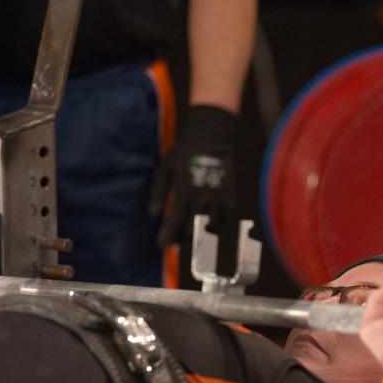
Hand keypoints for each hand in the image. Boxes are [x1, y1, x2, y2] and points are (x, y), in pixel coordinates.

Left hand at [149, 104, 238, 248]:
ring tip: (192, 235)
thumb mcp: (165, 167)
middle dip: (182, 238)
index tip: (162, 246)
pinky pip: (226, 219)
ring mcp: (218, 198)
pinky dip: (217, 225)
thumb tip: (153, 215)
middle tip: (175, 241)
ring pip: (210, 228)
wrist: (213, 136)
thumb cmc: (184, 151)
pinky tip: (209, 225)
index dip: (167, 236)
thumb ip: (158, 191)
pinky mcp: (230, 195)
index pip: (174, 221)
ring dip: (200, 235)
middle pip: (191, 229)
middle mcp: (201, 197)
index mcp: (183, 190)